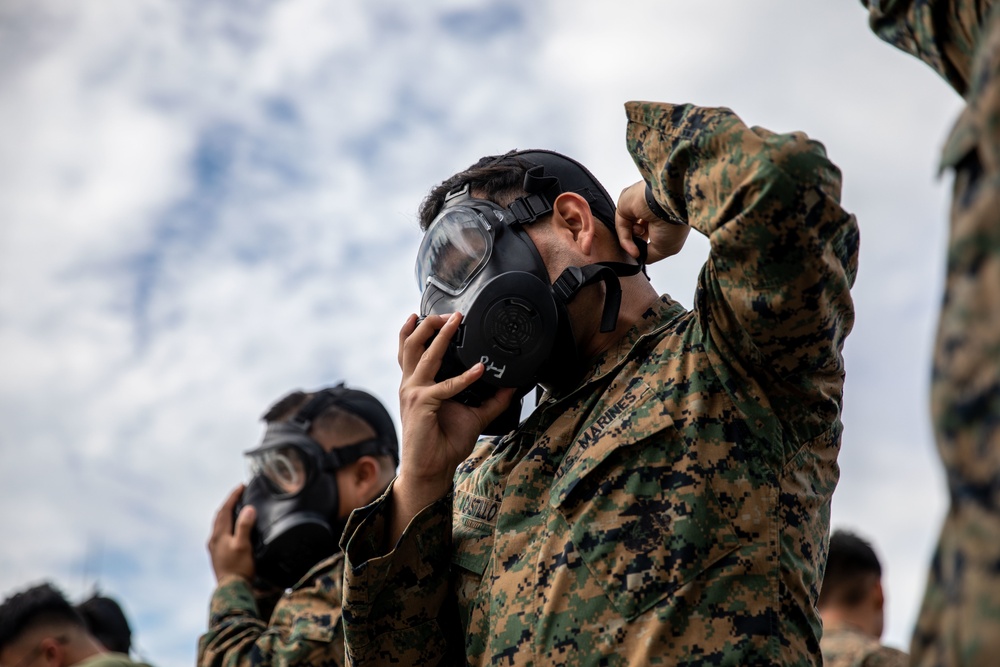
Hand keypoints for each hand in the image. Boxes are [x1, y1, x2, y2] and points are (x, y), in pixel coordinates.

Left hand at [207, 485, 255, 582]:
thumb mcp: (244, 546)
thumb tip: (248, 509)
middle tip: (239, 494)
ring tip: (236, 507)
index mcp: (219, 534)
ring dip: (226, 513)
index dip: (233, 496)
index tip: (241, 486)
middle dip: (229, 502)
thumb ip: (245, 527)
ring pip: (218, 524)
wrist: (231, 589)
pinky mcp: (216, 554)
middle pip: (220, 515)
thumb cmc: (239, 568)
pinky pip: (219, 532)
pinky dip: (226, 524)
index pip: (225, 509)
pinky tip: (230, 529)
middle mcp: (214, 538)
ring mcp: (214, 547)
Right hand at [391, 313, 513, 537]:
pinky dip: (464, 377)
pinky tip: (480, 370)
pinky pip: (445, 386)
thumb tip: (513, 388)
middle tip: (450, 313)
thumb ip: (492, 401)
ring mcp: (413, 393)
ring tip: (456, 321)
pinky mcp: (422, 404)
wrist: (431, 470)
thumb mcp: (474, 416)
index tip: (423, 313)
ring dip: (440, 336)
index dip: (414, 330)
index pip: (409, 351)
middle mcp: (411, 385)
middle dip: (429, 324)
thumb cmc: (444, 444)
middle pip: (412, 345)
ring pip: (423, 356)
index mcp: (416, 384)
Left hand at [615, 181, 689, 262]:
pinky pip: (621, 226)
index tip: (648, 255)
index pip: (651, 230)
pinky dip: (625, 241)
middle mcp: (650, 209)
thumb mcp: (666, 249)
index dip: (648, 245)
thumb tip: (639, 258)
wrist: (669, 207)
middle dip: (639, 244)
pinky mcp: (625, 204)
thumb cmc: (673, 225)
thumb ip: (650, 254)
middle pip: (637, 230)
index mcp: (664, 216)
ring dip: (634, 241)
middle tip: (641, 253)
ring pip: (628, 229)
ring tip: (641, 247)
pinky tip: (633, 250)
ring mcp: (637, 206)